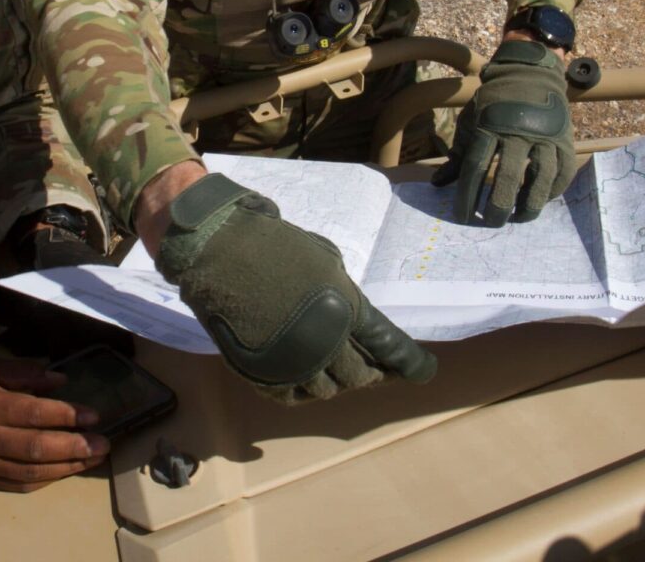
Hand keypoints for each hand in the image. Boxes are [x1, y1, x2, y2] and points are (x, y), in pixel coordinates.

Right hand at [0, 358, 109, 490]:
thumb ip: (24, 373)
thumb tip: (61, 381)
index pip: (35, 413)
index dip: (67, 415)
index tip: (93, 416)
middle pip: (37, 447)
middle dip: (75, 447)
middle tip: (103, 444)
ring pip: (30, 471)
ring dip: (67, 467)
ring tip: (93, 459)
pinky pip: (16, 484)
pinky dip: (44, 481)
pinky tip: (64, 472)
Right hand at [156, 173, 436, 402]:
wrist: (221, 249)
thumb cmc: (276, 247)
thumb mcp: (326, 262)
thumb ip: (346, 300)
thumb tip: (357, 329)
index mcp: (345, 309)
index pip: (390, 347)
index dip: (410, 364)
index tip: (424, 372)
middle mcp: (324, 343)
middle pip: (359, 375)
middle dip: (369, 373)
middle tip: (371, 370)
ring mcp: (292, 362)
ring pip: (326, 390)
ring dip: (336, 383)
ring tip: (334, 373)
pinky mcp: (261, 372)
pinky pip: (292, 397)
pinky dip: (303, 392)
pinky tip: (305, 382)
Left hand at [432, 40, 575, 224]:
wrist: (529, 75)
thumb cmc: (493, 104)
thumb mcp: (470, 123)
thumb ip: (457, 156)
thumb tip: (437, 184)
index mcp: (489, 128)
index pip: (475, 167)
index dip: (468, 194)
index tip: (462, 216)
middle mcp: (518, 133)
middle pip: (508, 177)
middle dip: (498, 206)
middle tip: (491, 223)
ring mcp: (544, 136)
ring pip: (540, 178)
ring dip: (529, 204)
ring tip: (519, 218)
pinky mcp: (564, 140)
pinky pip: (562, 172)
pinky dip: (553, 191)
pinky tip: (541, 201)